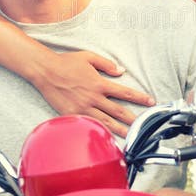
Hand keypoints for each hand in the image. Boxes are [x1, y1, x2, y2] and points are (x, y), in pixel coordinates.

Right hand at [35, 50, 154, 137]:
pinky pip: (89, 125)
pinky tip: (106, 137)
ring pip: (106, 122)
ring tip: (131, 136)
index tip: (150, 102)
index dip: (139, 98)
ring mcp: (83, 108)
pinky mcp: (73, 115)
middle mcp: (93, 98)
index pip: (125, 93)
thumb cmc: (66, 63)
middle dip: (133, 119)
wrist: (45, 72)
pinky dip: (99, 131)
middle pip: (118, 111)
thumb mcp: (89, 57)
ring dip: (120, 129)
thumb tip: (121, 71)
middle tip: (145, 125)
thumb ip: (106, 64)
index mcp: (99, 84)